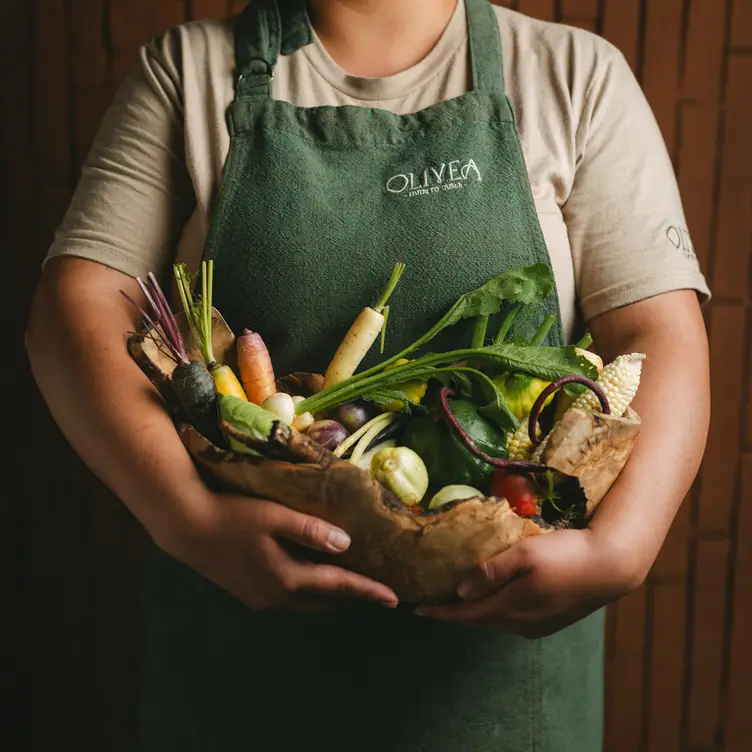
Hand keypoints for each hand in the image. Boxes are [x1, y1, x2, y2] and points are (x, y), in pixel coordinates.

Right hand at [159, 490, 398, 611]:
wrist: (187, 527)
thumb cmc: (233, 515)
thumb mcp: (274, 516)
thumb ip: (311, 530)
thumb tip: (346, 544)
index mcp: (287, 578)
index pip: (338, 587)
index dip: (368, 591)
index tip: (395, 599)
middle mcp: (277, 596)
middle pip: (325, 601)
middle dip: (352, 596)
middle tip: (376, 588)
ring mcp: (260, 598)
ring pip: (306, 602)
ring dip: (329, 594)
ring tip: (350, 582)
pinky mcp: (248, 593)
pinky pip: (290, 597)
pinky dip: (309, 590)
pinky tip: (311, 575)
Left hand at [414, 528, 643, 637]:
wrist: (611, 566)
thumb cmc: (566, 554)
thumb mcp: (524, 554)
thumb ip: (490, 572)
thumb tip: (460, 592)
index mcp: (510, 609)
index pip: (465, 615)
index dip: (440, 612)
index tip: (417, 608)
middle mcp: (520, 624)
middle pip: (478, 619)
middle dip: (455, 611)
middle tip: (433, 599)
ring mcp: (537, 625)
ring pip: (496, 619)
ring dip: (476, 610)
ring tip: (459, 597)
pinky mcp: (550, 620)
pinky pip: (512, 617)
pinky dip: (495, 608)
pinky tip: (493, 596)